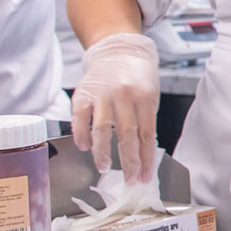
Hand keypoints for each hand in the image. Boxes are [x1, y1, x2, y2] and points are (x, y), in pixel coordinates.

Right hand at [72, 33, 161, 180]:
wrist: (119, 49)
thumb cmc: (139, 76)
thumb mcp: (151, 95)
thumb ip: (146, 121)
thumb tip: (142, 155)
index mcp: (145, 97)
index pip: (146, 135)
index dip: (145, 159)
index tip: (145, 177)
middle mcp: (123, 95)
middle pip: (126, 136)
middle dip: (129, 162)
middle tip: (129, 180)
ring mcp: (102, 94)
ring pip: (101, 130)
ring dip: (102, 153)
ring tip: (105, 168)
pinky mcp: (83, 93)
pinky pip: (79, 118)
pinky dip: (81, 135)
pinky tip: (84, 147)